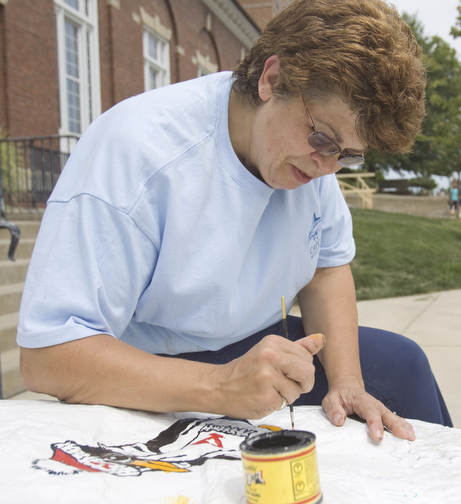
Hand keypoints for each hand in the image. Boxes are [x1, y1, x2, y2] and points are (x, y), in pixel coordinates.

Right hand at [210, 333, 324, 418]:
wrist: (219, 386)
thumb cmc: (247, 371)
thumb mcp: (270, 352)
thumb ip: (298, 348)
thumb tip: (321, 339)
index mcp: (273, 342)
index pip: (307, 357)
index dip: (300, 369)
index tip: (284, 371)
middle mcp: (270, 356)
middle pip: (308, 372)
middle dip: (301, 383)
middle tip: (282, 383)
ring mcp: (267, 376)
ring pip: (298, 390)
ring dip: (287, 395)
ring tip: (269, 390)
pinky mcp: (265, 395)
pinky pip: (286, 403)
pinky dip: (277, 404)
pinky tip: (263, 397)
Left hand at [321, 378, 415, 441]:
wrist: (347, 388)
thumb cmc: (339, 396)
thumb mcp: (330, 400)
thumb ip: (334, 409)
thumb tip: (339, 420)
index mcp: (361, 401)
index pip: (369, 412)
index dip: (374, 424)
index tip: (378, 437)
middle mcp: (373, 405)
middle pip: (386, 415)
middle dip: (396, 426)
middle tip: (406, 436)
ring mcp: (380, 409)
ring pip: (392, 417)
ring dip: (402, 426)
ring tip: (411, 436)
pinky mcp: (383, 414)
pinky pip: (394, 420)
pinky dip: (403, 426)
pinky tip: (410, 434)